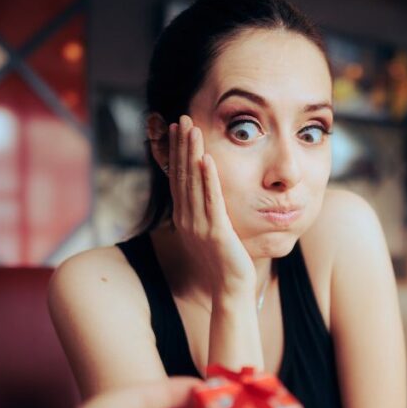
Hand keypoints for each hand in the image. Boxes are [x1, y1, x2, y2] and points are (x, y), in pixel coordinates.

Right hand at [169, 115, 255, 295]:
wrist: (230, 289)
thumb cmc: (224, 262)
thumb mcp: (210, 232)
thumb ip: (205, 212)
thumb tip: (204, 194)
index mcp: (184, 218)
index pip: (177, 178)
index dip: (176, 152)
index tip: (176, 129)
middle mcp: (187, 219)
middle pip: (181, 175)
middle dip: (181, 145)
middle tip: (181, 118)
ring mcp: (200, 225)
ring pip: (193, 183)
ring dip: (192, 154)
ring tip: (192, 129)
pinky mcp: (216, 232)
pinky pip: (211, 200)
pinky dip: (208, 179)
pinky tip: (206, 159)